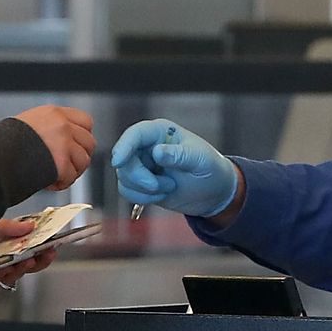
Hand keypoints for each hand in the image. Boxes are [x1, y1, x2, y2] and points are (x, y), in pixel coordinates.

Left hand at [0, 217, 57, 297]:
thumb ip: (6, 227)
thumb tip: (29, 226)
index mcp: (2, 244)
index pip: (27, 246)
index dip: (42, 245)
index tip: (53, 241)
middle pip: (26, 263)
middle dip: (40, 259)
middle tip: (48, 253)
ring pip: (14, 274)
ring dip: (24, 267)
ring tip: (30, 260)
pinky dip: (2, 275)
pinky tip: (7, 267)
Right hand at [12, 105, 95, 189]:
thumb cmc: (3, 144)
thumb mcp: (28, 124)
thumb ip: (49, 128)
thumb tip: (65, 140)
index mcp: (53, 113)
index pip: (86, 121)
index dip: (82, 137)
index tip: (75, 147)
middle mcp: (61, 125)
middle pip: (89, 142)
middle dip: (79, 157)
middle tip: (66, 166)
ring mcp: (63, 143)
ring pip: (84, 161)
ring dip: (72, 172)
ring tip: (56, 176)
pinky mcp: (60, 163)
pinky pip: (71, 176)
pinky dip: (62, 183)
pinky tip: (49, 183)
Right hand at [109, 119, 240, 217]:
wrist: (214, 192)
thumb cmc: (211, 168)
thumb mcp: (201, 159)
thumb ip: (180, 155)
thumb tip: (157, 152)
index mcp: (161, 132)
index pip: (135, 134)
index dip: (124, 146)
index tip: (118, 162)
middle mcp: (147, 146)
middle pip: (124, 159)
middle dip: (139, 177)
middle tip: (160, 187)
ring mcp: (142, 164)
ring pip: (124, 177)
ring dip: (144, 190)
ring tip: (170, 188)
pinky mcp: (140, 183)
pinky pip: (127, 191)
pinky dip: (142, 198)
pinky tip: (162, 195)